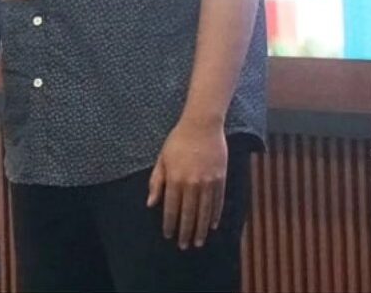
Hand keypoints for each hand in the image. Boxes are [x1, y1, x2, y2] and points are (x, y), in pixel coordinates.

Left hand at [146, 119, 226, 247]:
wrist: (202, 126)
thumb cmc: (178, 141)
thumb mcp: (162, 159)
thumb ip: (156, 182)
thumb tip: (150, 203)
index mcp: (175, 179)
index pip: (170, 208)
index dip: (169, 223)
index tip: (168, 235)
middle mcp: (191, 183)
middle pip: (188, 214)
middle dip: (185, 232)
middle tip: (184, 246)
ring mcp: (207, 182)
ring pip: (204, 211)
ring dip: (201, 229)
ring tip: (199, 242)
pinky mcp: (220, 178)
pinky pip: (218, 201)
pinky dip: (215, 215)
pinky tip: (212, 225)